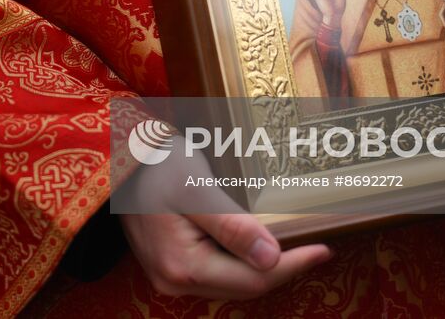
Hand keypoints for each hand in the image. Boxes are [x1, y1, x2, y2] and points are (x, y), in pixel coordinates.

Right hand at [120, 139, 332, 299]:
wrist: (119, 158)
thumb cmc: (157, 164)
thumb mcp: (196, 188)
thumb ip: (232, 226)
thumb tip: (272, 259)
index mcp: (183, 266)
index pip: (253, 279)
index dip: (293, 265)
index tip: (325, 248)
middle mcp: (175, 281)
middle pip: (244, 286)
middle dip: (283, 268)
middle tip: (318, 245)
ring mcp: (170, 277)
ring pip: (232, 283)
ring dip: (265, 267)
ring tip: (297, 246)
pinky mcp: (170, 266)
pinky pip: (218, 273)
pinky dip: (243, 262)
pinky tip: (260, 245)